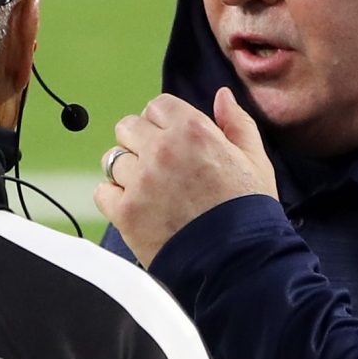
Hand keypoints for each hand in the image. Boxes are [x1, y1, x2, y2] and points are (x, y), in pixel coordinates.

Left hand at [94, 88, 276, 264]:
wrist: (237, 262)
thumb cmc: (249, 213)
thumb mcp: (256, 161)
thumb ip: (237, 123)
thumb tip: (222, 96)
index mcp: (192, 131)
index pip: (158, 106)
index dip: (163, 121)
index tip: (169, 137)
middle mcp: (161, 150)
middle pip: (128, 127)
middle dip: (140, 141)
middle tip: (157, 163)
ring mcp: (140, 182)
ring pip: (112, 159)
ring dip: (127, 171)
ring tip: (150, 189)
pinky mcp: (125, 213)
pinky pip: (102, 192)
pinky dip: (113, 197)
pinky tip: (136, 206)